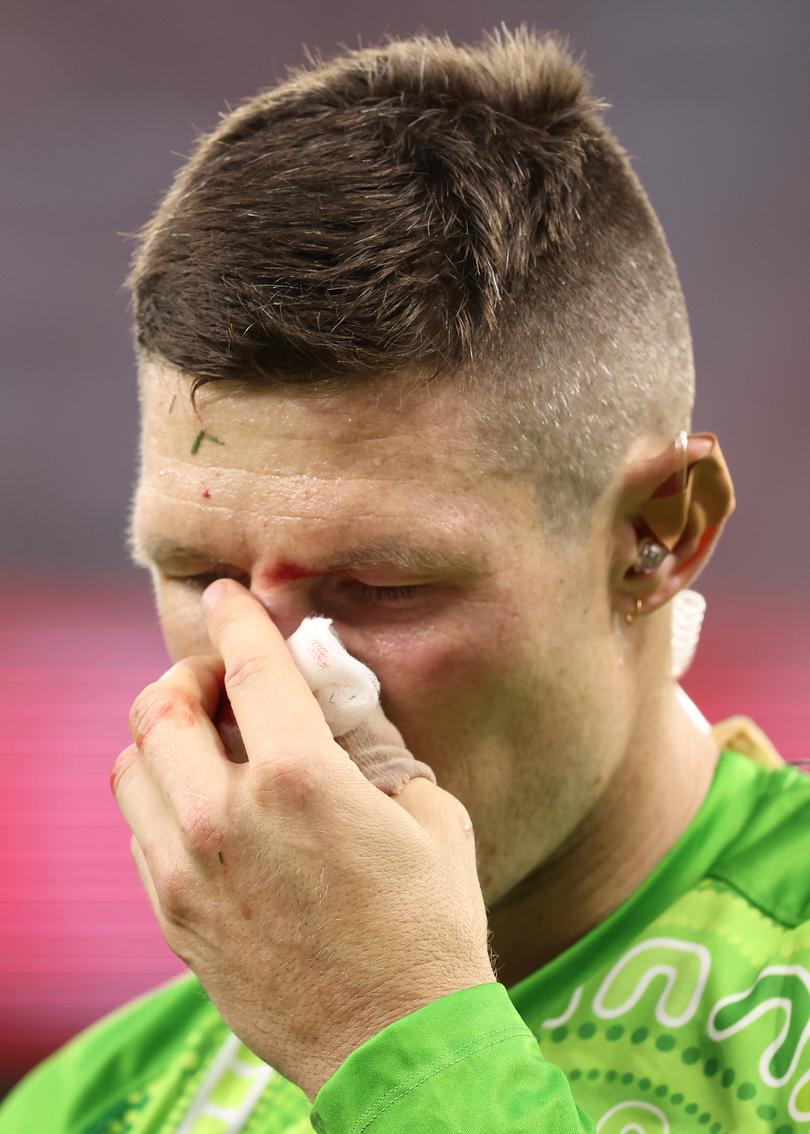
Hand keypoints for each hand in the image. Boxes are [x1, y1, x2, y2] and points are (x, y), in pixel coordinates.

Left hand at [111, 579, 495, 1100]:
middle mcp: (227, 818)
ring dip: (164, 736)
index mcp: (300, 779)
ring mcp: (189, 873)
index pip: (250, 666)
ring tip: (207, 742)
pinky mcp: (174, 919)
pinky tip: (206, 807)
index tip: (230, 597)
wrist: (398, 1044)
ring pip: (133, 768)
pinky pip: (140, 832)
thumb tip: (346, 717)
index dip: (238, 618)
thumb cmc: (431, 927)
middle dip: (187, 674)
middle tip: (221, 681)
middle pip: (160, 708)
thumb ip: (380, 753)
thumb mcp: (431, 815)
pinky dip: (162, 798)